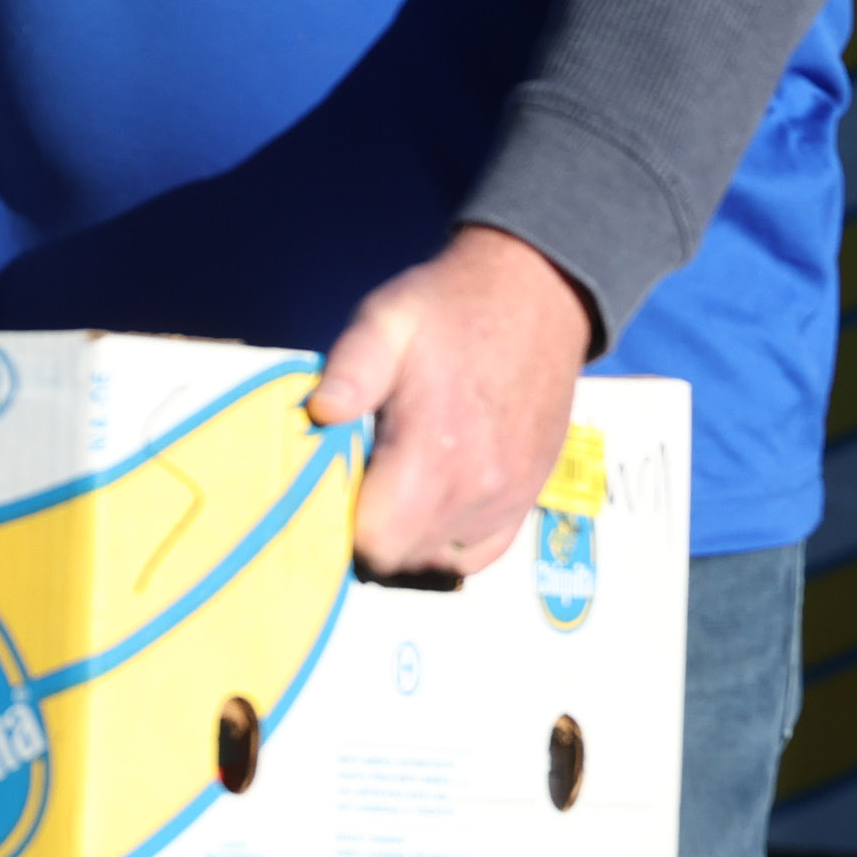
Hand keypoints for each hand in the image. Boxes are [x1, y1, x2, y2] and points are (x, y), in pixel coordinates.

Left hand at [307, 224, 594, 580]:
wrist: (536, 297)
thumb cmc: (451, 308)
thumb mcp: (387, 320)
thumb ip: (351, 369)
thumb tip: (320, 412)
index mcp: (435, 450)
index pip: (377, 541)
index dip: (341, 526)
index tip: (329, 491)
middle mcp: (477, 488)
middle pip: (404, 558)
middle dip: (371, 533)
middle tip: (355, 484)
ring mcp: (507, 498)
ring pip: (440, 558)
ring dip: (410, 537)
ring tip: (396, 489)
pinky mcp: (527, 497)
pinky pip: (482, 554)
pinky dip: (451, 542)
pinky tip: (434, 506)